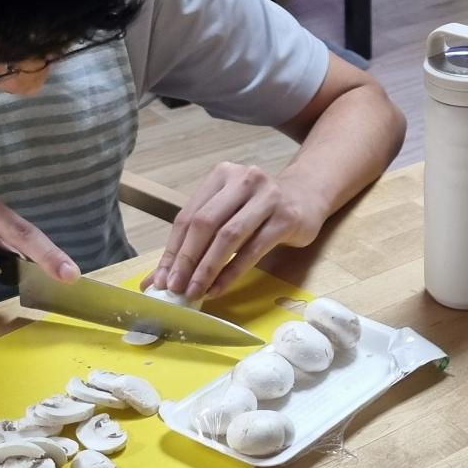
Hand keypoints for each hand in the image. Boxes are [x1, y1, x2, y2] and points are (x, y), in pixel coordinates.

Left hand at [152, 162, 325, 298]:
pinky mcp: (286, 218)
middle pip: (205, 223)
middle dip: (186, 259)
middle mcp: (244, 180)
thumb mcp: (228, 211)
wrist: (308, 196)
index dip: (172, 249)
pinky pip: (253, 249)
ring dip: (207, 268)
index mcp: (222, 175)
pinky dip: (232, 272)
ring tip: (194, 292)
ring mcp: (268, 198)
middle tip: (175, 288)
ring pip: (228, 236)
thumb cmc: (259, 208)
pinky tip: (219, 288)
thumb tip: (159, 277)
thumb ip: (197, 238)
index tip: (160, 279)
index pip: (188, 215)